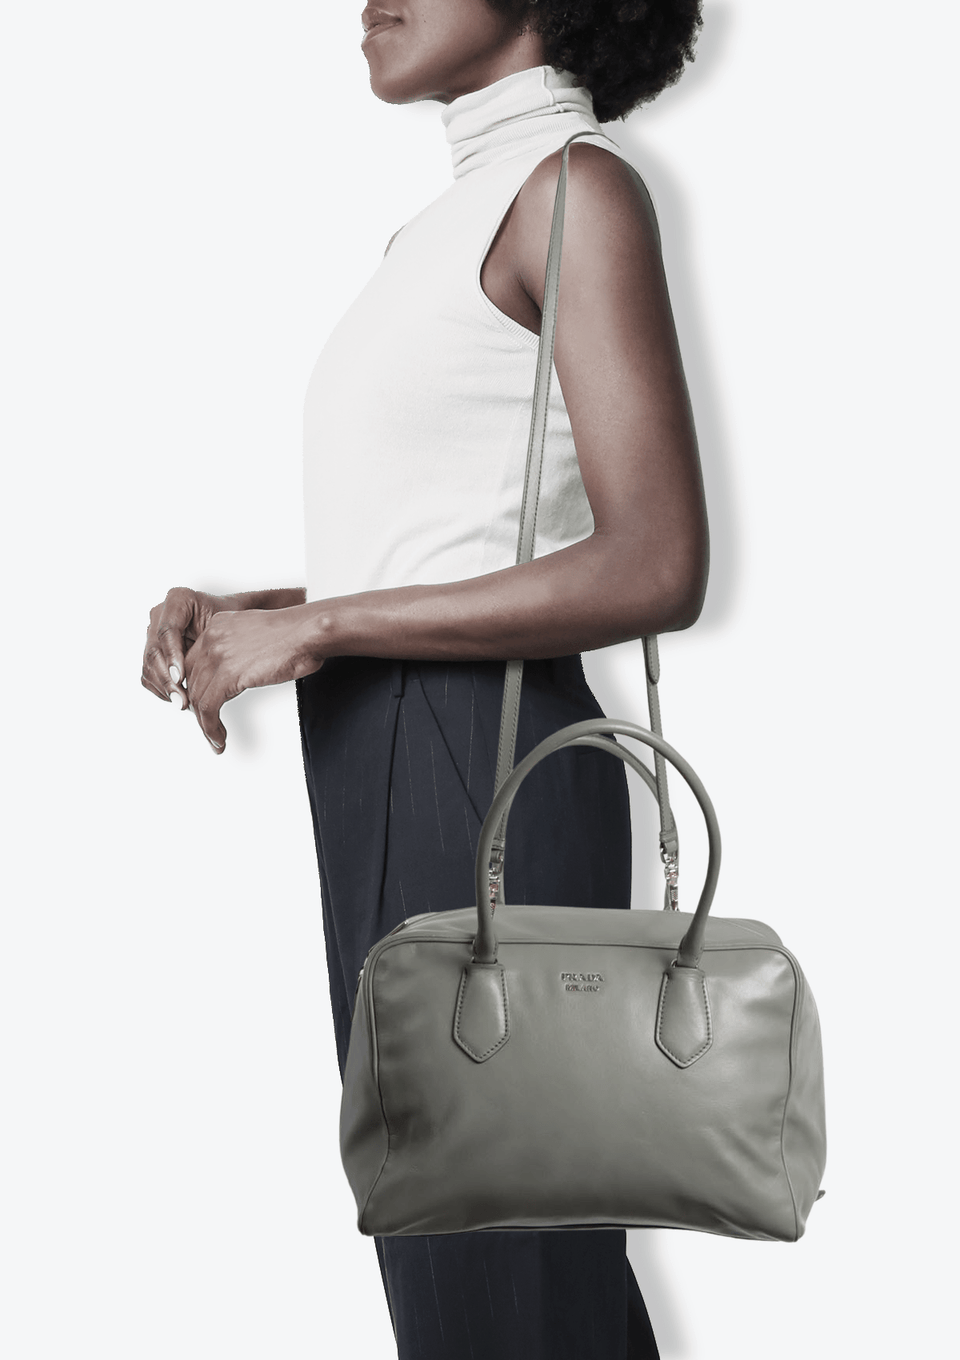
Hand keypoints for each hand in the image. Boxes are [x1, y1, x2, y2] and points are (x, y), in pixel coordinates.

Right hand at [141, 587, 230, 710]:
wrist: (232, 628)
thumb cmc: (233, 623)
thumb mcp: (227, 627)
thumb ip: (213, 642)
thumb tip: (201, 669)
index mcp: (178, 599)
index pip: (167, 630)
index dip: (172, 656)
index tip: (181, 677)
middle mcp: (161, 614)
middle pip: (154, 650)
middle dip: (167, 678)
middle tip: (182, 699)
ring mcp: (153, 632)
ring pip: (149, 664)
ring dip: (164, 687)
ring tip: (183, 702)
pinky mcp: (153, 650)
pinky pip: (149, 673)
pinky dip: (162, 688)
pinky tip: (179, 697)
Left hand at [181, 606, 319, 752]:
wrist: (309, 631)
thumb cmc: (296, 633)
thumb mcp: (256, 634)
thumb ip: (240, 648)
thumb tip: (239, 670)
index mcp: (218, 626)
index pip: (193, 662)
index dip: (197, 687)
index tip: (202, 704)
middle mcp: (212, 638)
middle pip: (192, 681)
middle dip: (198, 707)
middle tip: (207, 725)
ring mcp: (218, 656)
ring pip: (198, 698)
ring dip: (204, 724)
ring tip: (214, 738)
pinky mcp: (228, 675)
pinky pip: (208, 708)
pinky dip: (210, 728)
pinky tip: (218, 737)